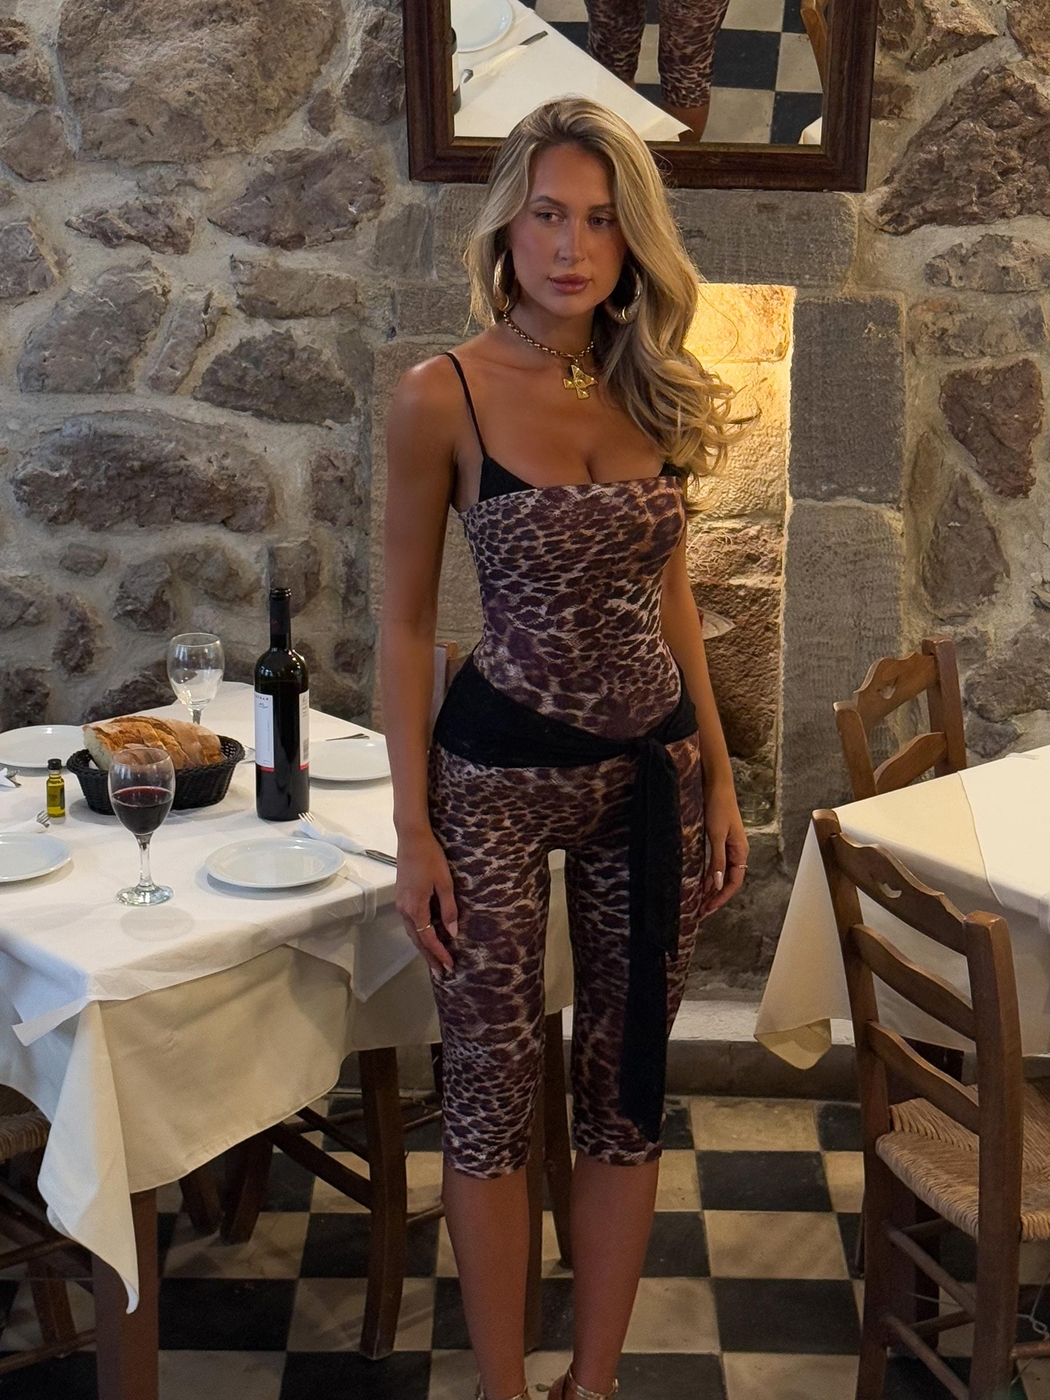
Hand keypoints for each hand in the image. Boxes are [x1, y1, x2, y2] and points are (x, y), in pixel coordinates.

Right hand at [394, 829, 458, 978]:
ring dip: (423, 947)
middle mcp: (404, 909)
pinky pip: (410, 923)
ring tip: (434, 960)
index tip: (449, 966)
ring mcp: (400, 904)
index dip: (439, 953)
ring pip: (412, 932)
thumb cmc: (431, 858)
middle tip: (441, 973)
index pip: (428, 939)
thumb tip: (453, 932)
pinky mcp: (401, 897)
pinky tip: (426, 937)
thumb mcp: (445, 883)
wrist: (411, 838)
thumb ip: (448, 909)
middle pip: (417, 940)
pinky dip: (418, 934)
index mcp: (415, 908)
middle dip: (429, 957)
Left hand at [700, 779, 747, 920]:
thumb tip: (716, 884)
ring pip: (722, 873)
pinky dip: (709, 875)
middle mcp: (737, 852)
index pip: (734, 882)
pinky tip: (700, 881)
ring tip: (700, 901)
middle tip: (701, 910)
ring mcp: (729, 846)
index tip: (708, 908)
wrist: (717, 785)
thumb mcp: (716, 835)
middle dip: (716, 897)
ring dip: (712, 887)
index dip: (721, 897)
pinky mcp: (720, 840)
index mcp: (740, 852)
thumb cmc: (719, 807)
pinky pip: (717, 863)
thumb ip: (717, 860)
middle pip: (728, 880)